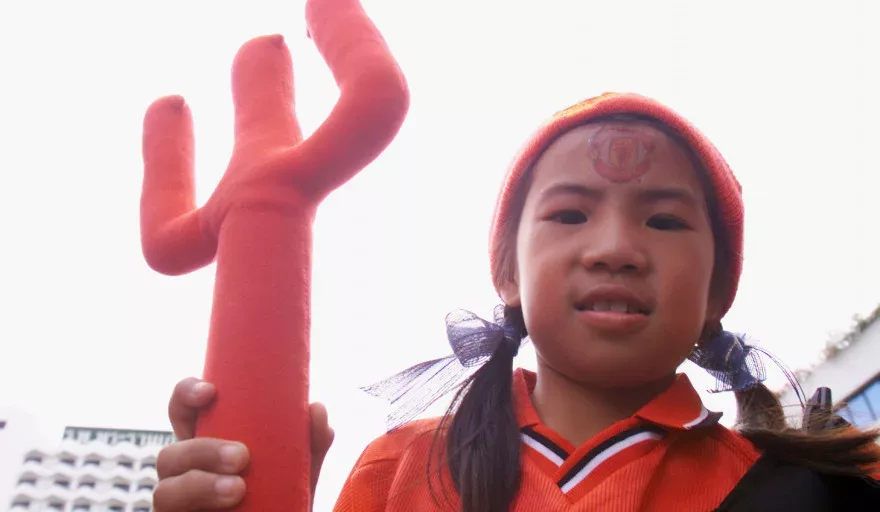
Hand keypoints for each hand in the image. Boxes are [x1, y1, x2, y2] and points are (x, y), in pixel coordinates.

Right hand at [153, 378, 334, 510]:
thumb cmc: (278, 498)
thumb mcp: (296, 470)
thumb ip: (309, 443)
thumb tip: (315, 410)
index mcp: (206, 444)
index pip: (182, 411)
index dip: (186, 394)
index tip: (210, 391)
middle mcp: (184, 472)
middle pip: (170, 451)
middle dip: (203, 450)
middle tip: (242, 457)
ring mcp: (175, 501)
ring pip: (165, 491)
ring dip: (200, 486)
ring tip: (238, 491)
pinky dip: (195, 510)